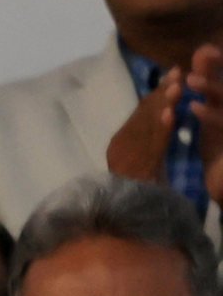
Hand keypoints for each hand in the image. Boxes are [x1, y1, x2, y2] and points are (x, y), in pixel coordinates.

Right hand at [105, 44, 222, 185]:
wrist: (126, 223)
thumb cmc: (139, 193)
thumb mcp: (143, 163)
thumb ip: (147, 141)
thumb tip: (160, 113)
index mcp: (117, 146)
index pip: (139, 114)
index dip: (156, 93)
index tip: (172, 76)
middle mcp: (118, 150)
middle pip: (143, 116)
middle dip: (162, 93)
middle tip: (178, 72)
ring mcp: (126, 161)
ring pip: (149, 128)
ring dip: (164, 105)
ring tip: (177, 86)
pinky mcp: (137, 172)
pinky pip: (153, 148)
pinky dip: (163, 130)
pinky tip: (172, 115)